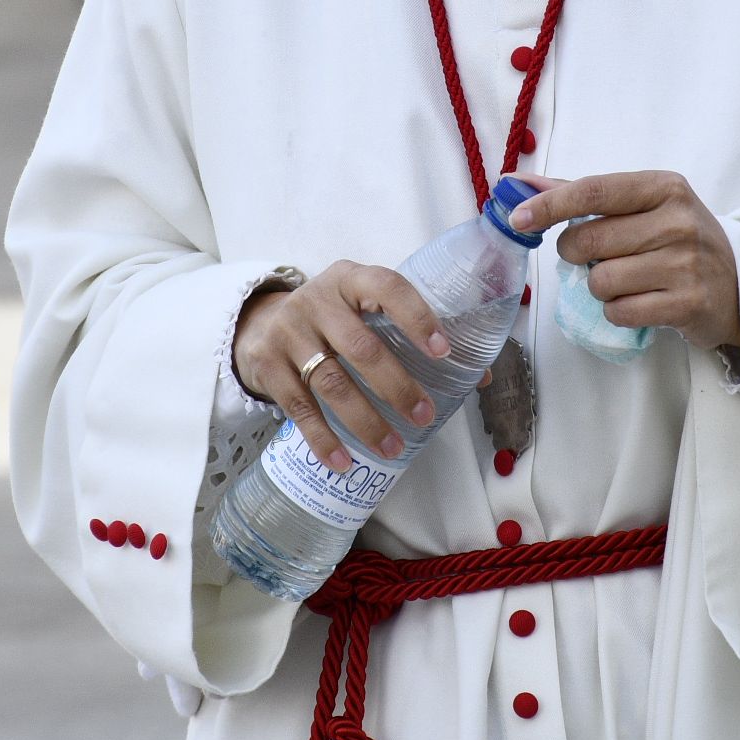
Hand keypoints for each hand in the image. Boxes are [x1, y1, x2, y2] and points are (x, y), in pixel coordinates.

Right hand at [232, 262, 448, 470]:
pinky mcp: (267, 365)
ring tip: (393, 447)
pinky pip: (299, 408)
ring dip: (365, 420)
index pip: (388, 287)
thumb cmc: (335, 317)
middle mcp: (318, 301)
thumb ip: (414, 332)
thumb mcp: (366, 307)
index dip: (417, 317)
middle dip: (396, 386)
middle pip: (360, 347)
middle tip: (424, 415)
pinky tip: (344, 460)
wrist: (261, 323)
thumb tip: (478, 376)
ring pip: (331, 382)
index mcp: (351, 279)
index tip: (443, 352)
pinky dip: (323, 438)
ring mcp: (289, 333)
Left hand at [511, 171, 739, 354]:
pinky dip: (618, 311)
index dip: (549, 204)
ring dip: (600, 287)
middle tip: (595, 256)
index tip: (517, 218)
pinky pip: (620, 311)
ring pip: (601, 280)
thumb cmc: (678, 239)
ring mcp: (685, 263)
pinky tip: (640, 302)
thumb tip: (517, 184)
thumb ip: (581, 195)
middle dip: (576, 253)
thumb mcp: (642, 206)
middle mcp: (678, 220)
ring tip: (627, 281)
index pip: (594, 191)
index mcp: (664, 187)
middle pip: (589, 240)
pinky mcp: (687, 303)